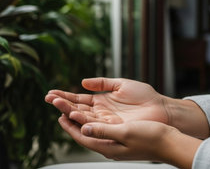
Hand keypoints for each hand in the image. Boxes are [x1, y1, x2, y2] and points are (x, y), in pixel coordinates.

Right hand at [45, 78, 169, 124]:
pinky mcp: (113, 128)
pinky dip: (84, 120)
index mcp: (102, 101)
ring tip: (57, 105)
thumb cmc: (145, 96)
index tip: (51, 93)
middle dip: (62, 104)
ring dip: (70, 111)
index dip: (65, 96)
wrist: (161, 109)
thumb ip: (102, 83)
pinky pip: (95, 125)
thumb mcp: (121, 84)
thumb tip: (83, 82)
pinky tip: (74, 114)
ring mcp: (106, 122)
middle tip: (48, 98)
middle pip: (78, 109)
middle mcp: (101, 113)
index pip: (79, 100)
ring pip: (84, 117)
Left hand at [58, 115, 200, 168]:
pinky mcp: (123, 135)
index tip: (59, 114)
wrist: (170, 142)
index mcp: (108, 147)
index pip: (82, 136)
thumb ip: (104, 131)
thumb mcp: (125, 132)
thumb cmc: (150, 138)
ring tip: (71, 106)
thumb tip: (84, 128)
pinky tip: (93, 112)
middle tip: (60, 105)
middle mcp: (109, 145)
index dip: (69, 125)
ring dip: (81, 116)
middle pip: (85, 130)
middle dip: (71, 117)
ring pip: (93, 127)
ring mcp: (116, 141)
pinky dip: (94, 117)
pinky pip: (102, 126)